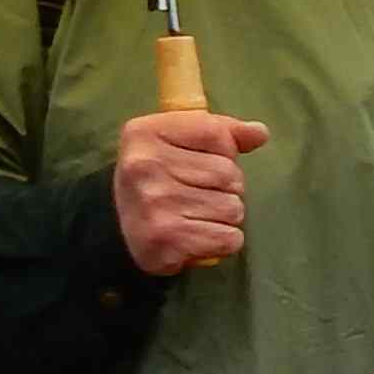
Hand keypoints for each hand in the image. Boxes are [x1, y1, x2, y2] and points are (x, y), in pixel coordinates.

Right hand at [114, 106, 269, 273]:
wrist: (113, 229)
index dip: (224, 152)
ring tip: (196, 217)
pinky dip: (222, 241)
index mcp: (145, 133)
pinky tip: (197, 237)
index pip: (217, 134)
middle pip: (230, 175)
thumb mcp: (176, 142)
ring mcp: (155, 205)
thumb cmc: (155, 179)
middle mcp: (146, 166)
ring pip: (234, 209)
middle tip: (196, 196)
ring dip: (224, 217)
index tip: (201, 162)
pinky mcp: (167, 241)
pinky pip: (229, 238)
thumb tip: (260, 133)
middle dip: (226, 189)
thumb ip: (220, 131)